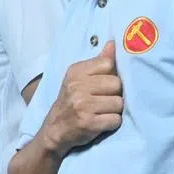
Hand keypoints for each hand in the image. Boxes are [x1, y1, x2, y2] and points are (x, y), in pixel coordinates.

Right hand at [43, 41, 123, 155]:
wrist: (54, 130)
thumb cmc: (71, 101)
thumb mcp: (79, 78)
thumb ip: (98, 62)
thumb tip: (113, 44)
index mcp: (75, 72)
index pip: (108, 64)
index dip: (111, 76)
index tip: (103, 85)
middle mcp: (77, 86)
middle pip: (117, 84)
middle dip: (114, 94)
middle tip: (103, 101)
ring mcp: (82, 105)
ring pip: (118, 103)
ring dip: (114, 110)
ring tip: (102, 112)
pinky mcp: (88, 123)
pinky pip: (115, 120)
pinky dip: (112, 123)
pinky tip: (101, 123)